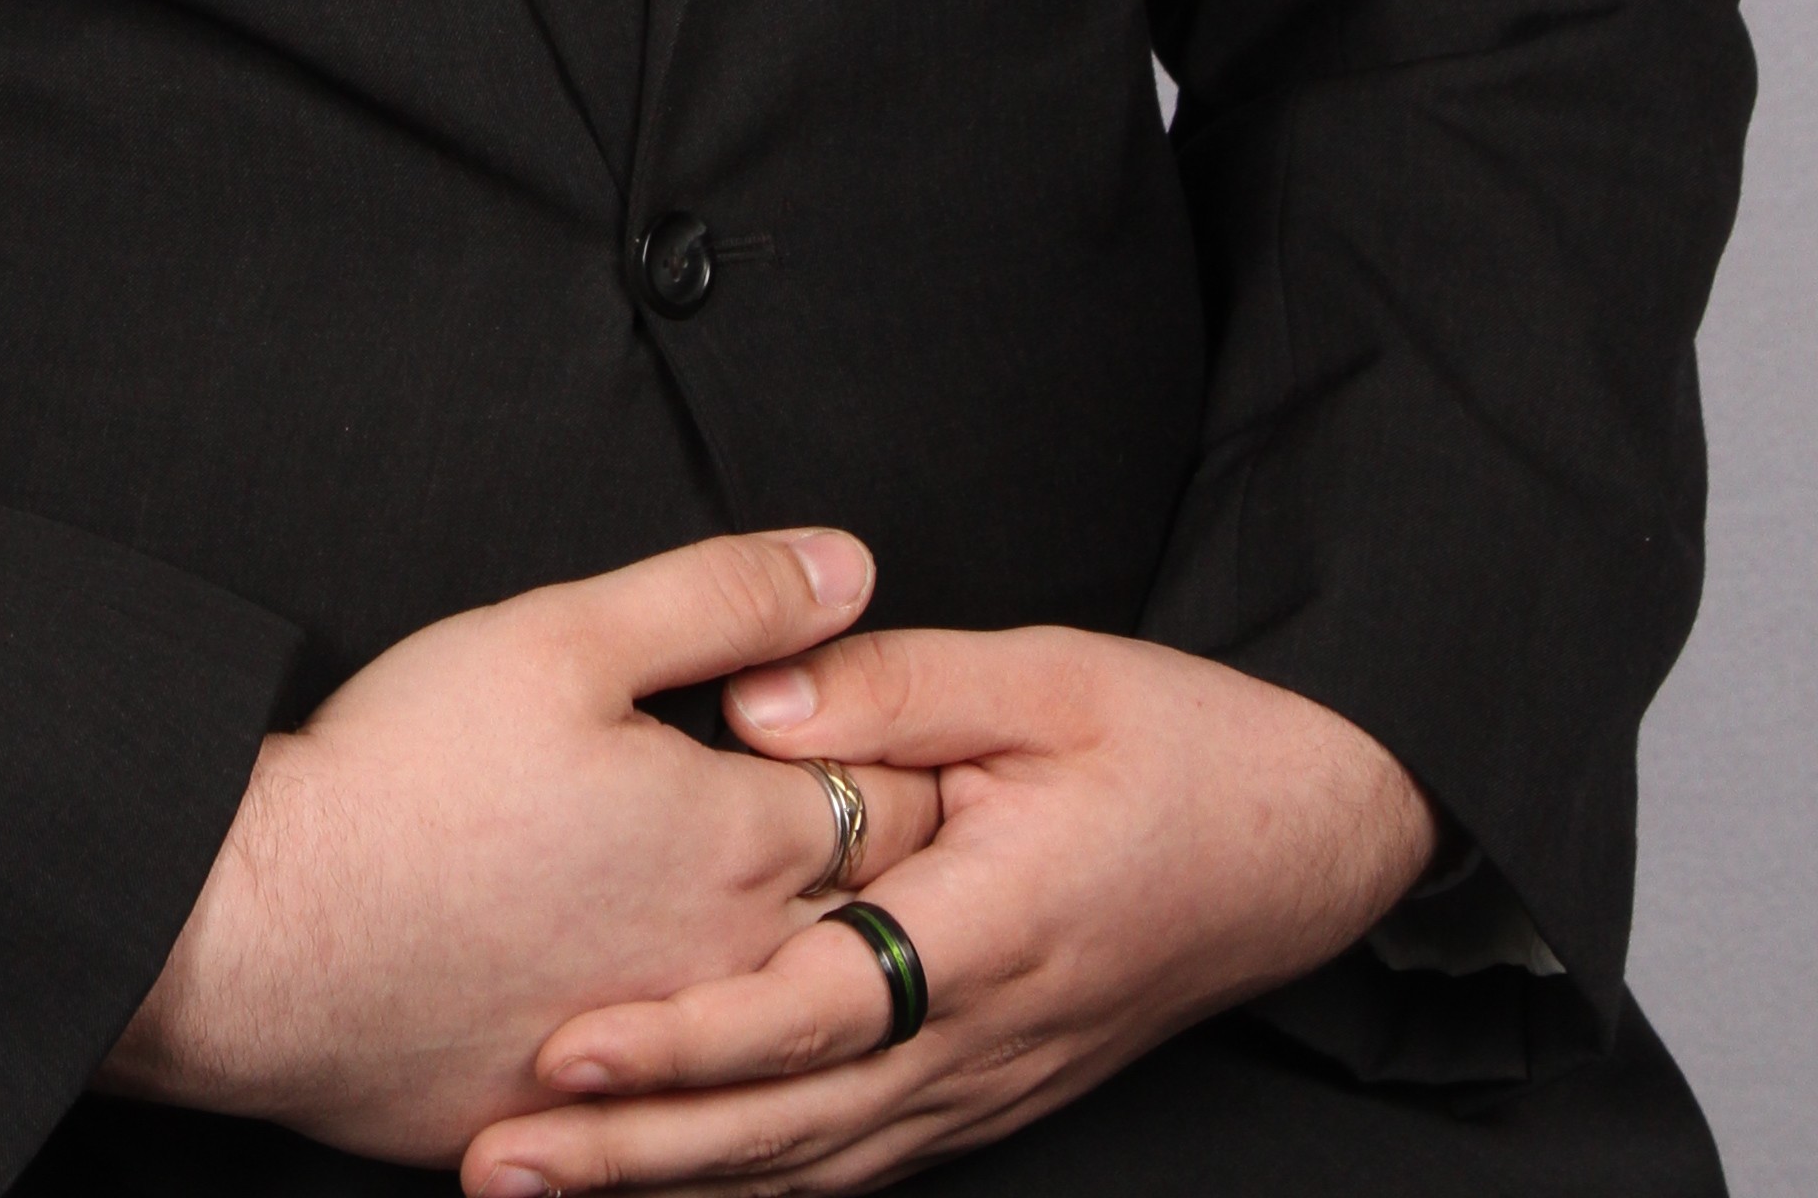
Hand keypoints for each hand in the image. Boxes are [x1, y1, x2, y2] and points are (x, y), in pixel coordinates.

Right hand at [104, 530, 942, 1165]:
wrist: (269, 942)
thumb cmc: (407, 781)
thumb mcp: (566, 635)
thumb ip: (722, 596)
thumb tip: (849, 568)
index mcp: (740, 841)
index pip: (899, 805)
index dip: (918, 764)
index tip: (930, 742)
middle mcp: (729, 966)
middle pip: (871, 925)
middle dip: (902, 877)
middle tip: (924, 841)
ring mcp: (665, 1059)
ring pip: (797, 1027)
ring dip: (826, 980)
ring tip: (832, 938)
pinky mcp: (588, 1120)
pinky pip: (701, 1109)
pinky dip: (729, 1073)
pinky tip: (720, 1047)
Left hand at [459, 625, 1437, 1189]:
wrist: (1320, 836)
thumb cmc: (1188, 744)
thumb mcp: (1050, 671)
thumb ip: (892, 685)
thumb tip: (750, 704)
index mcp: (993, 928)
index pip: (810, 1012)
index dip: (684, 1042)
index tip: (566, 1049)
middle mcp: (985, 1037)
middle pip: (786, 1123)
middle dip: (635, 1154)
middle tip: (497, 1160)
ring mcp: (993, 1083)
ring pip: (816, 1166)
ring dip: (677, 1188)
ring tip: (538, 1186)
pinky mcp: (995, 1090)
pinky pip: (862, 1161)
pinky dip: (762, 1190)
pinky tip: (675, 1194)